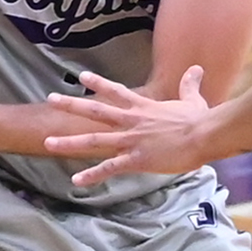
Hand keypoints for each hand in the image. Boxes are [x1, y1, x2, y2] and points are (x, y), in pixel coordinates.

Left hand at [41, 65, 218, 185]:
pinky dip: (92, 175)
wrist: (204, 135)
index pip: (116, 92)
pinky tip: (76, 181)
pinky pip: (110, 168)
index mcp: (143, 108)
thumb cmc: (200, 121)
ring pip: (94, 140)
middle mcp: (132, 122)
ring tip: (48, 143)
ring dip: (69, 142)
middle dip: (71, 105)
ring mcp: (131, 140)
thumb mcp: (193, 100)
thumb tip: (196, 69)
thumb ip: (190, 85)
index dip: (98, 83)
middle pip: (95, 111)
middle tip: (51, 98)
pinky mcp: (136, 159)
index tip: (82, 76)